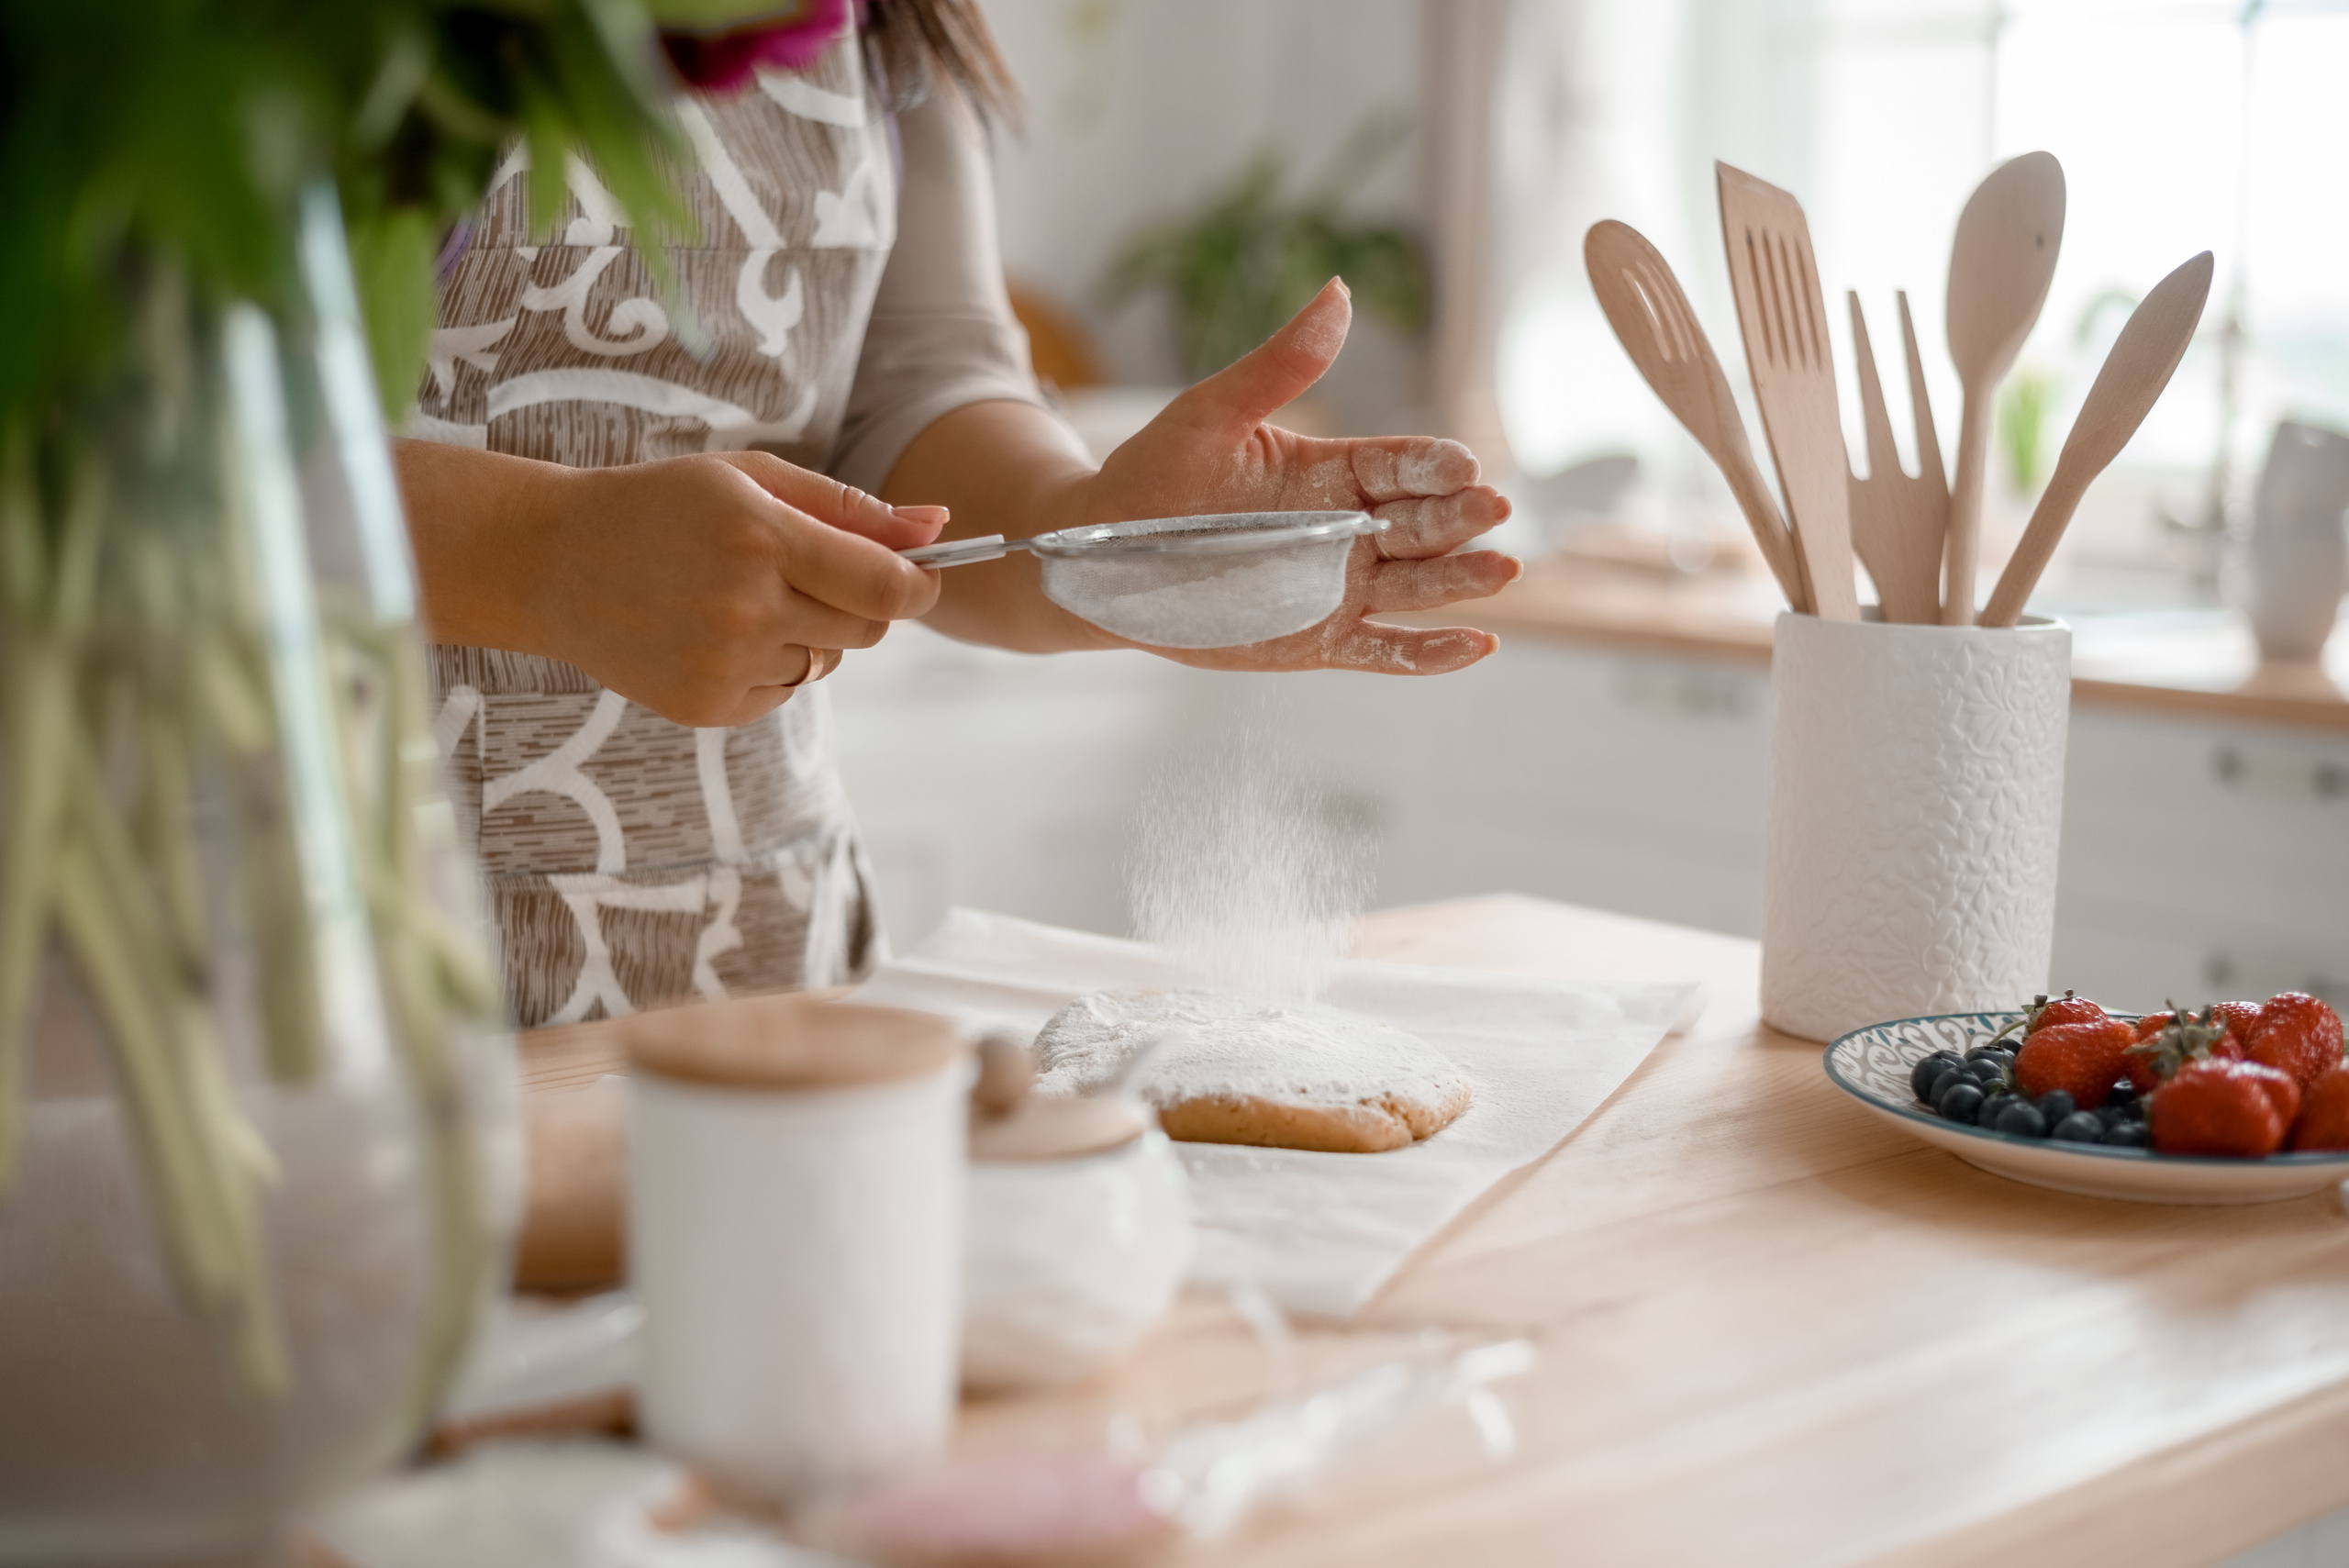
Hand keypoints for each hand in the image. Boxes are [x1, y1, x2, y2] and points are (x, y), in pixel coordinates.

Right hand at [403, 443, 945, 727]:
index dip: (920, 585)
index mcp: (762, 537)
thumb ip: (850, 507)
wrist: (553, 561)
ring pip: (826, 661)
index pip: (887, 586)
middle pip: (868, 628)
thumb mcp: (750, 480)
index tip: (920, 576)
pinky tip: (717, 631)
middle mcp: (747, 607)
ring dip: (810, 632)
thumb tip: (940, 527)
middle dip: (864, 603)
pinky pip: (785, 691)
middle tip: (813, 572)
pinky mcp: (708, 706)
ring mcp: (725, 663)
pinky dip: (772, 665)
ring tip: (744, 597)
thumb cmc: (663, 506)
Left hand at [1063, 279, 1516, 673]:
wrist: (1101, 562)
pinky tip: (1477, 643)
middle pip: (1425, 524)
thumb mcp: (1211, 415)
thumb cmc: (1152, 478)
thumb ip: (1279, 365)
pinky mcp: (1322, 642)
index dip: (1435, 465)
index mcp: (1335, 471)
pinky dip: (1432, 653)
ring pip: (1419, 586)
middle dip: (1462, 518)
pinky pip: (1386, 651)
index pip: (1402, 463)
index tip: (1463, 465)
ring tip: (1501, 571)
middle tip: (1492, 510)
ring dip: (1463, 580)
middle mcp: (1350, 531)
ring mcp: (1341, 589)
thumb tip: (1338, 292)